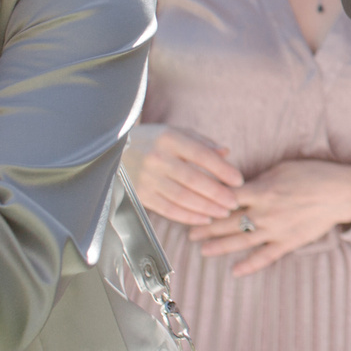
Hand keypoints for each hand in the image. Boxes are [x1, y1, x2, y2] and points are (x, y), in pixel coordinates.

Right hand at [126, 127, 244, 225]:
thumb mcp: (174, 132)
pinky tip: (203, 218)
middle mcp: (157, 158)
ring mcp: (147, 178)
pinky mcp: (140, 194)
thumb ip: (201, 142)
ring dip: (206, 208)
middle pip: (193, 180)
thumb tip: (226, 153)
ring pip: (182, 197)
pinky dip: (188, 216)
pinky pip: (168, 209)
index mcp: (168, 138)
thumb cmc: (151, 140)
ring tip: (223, 212)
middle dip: (217, 194)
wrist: (111, 150)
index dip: (222, 169)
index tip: (238, 180)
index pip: (201, 155)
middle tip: (234, 202)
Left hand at [194, 158, 350, 276]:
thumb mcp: (282, 168)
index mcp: (263, 190)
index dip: (208, 202)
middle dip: (207, 227)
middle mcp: (266, 212)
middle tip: (189, 233)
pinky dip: (250, 265)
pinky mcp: (289, 242)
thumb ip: (258, 179)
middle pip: (229, 222)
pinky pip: (266, 257)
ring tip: (204, 251)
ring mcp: (277, 229)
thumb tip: (237, 185)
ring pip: (242, 241)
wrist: (342, 192)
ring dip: (221, 246)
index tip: (193, 205)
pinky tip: (236, 271)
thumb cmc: (313, 174)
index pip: (228, 198)